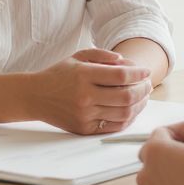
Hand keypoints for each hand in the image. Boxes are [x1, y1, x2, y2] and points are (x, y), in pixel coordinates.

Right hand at [34, 49, 151, 134]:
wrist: (35, 96)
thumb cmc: (59, 74)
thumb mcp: (78, 57)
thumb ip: (101, 55)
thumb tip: (125, 62)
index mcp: (84, 75)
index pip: (121, 75)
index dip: (138, 73)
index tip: (146, 71)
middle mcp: (85, 96)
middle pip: (126, 96)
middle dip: (144, 90)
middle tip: (148, 85)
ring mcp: (85, 114)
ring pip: (124, 113)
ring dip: (139, 105)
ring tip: (143, 97)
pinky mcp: (84, 128)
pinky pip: (114, 126)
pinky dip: (127, 119)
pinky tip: (132, 110)